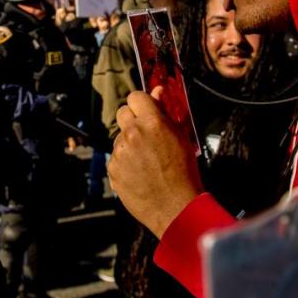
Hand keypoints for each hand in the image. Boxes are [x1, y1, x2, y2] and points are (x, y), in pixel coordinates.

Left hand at [107, 87, 203, 238]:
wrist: (176, 207)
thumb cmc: (184, 173)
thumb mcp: (181, 137)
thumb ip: (167, 111)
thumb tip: (158, 90)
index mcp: (153, 122)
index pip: (135, 96)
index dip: (141, 104)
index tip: (145, 111)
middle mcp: (133, 133)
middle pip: (122, 112)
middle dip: (131, 120)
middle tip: (145, 134)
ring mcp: (120, 151)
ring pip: (119, 137)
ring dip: (129, 143)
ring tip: (146, 160)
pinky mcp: (112, 168)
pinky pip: (115, 157)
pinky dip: (124, 162)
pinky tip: (139, 172)